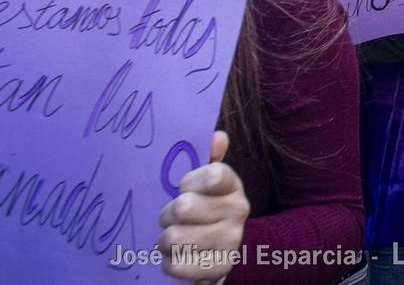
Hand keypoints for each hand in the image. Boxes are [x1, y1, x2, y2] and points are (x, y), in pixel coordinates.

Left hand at [157, 131, 249, 282]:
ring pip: (176, 238)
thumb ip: (208, 157)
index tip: (182, 188)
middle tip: (168, 219)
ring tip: (170, 240)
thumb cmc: (204, 209)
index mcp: (232, 185)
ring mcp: (231, 240)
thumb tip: (219, 137)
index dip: (189, 182)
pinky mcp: (221, 267)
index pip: (213, 174)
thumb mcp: (205, 182)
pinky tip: (176, 258)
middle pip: (184, 207)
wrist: (223, 250)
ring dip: (165, 241)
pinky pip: (178, 265)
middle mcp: (238, 210)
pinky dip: (170, 264)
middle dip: (166, 215)